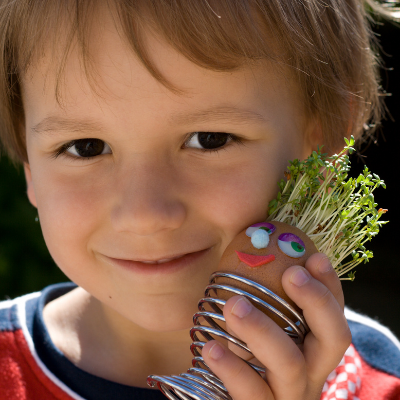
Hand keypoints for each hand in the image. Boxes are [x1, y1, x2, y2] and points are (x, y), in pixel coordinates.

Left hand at [202, 253, 351, 399]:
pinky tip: (211, 348)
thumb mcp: (255, 321)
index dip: (330, 286)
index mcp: (312, 346)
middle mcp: (310, 371)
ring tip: (234, 306)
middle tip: (291, 273)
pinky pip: (251, 393)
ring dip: (263, 330)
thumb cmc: (240, 352)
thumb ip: (257, 289)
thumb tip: (250, 239)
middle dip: (317, 301)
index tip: (314, 256)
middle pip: (333, 339)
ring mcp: (287, 395)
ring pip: (290, 364)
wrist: (223, 399)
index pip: (335, 314)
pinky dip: (232, 368)